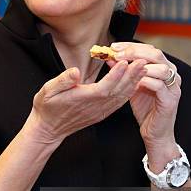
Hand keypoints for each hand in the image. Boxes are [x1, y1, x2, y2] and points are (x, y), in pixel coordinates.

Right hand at [27, 59, 148, 143]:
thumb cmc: (47, 107)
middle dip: (131, 76)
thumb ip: (62, 81)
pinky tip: (135, 83)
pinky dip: (128, 92)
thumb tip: (74, 72)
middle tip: (143, 62)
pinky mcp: (101, 113)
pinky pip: (118, 103)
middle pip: (117, 91)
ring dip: (133, 83)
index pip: (104, 87)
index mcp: (83, 99)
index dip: (116, 75)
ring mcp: (100, 111)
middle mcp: (95, 107)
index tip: (125, 62)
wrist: (48, 129)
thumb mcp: (47, 91)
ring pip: (121, 97)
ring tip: (143, 69)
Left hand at [106, 42, 181, 145]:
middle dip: (134, 52)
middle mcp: (172, 75)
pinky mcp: (170, 101)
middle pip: (156, 54)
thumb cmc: (145, 109)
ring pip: (161, 68)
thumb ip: (126, 72)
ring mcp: (173, 87)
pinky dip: (145, 81)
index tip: (114, 46)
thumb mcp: (133, 86)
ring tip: (123, 66)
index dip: (131, 45)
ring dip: (140, 65)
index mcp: (164, 68)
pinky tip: (132, 82)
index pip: (150, 49)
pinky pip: (159, 86)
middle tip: (117, 54)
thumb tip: (111, 57)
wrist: (155, 133)